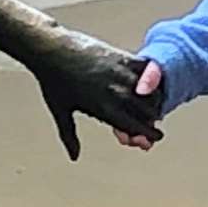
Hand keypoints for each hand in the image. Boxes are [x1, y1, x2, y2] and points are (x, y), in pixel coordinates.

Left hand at [36, 31, 156, 159]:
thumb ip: (70, 136)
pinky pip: (145, 69)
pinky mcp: (120, 57)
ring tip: (155, 103)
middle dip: (154, 119)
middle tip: (156, 121)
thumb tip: (74, 157)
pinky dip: (151, 76)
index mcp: (103, 109)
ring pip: (149, 91)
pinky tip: (148, 81)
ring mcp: (119, 73)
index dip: (148, 134)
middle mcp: (115, 92)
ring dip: (155, 99)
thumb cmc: (52, 81)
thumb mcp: (60, 111)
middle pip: (147, 111)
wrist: (51, 49)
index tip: (156, 137)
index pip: (135, 126)